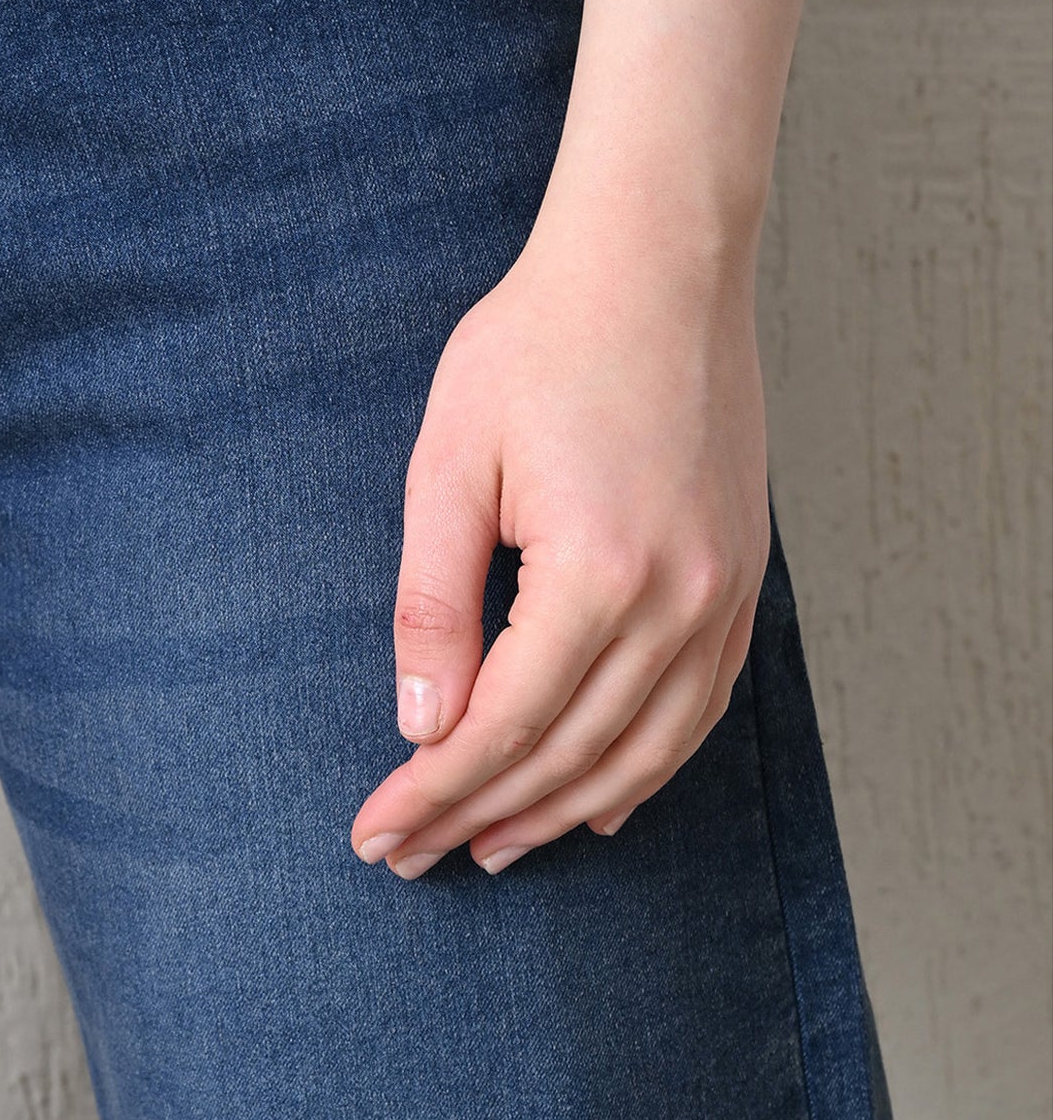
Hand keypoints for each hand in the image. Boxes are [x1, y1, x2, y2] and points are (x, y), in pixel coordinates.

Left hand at [350, 196, 770, 878]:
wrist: (657, 263)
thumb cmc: (538, 345)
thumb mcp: (449, 466)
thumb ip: (434, 603)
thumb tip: (420, 724)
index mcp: (598, 575)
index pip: (502, 727)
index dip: (432, 792)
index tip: (376, 835)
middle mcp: (678, 601)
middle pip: (570, 756)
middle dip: (482, 815)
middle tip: (413, 857)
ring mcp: (725, 594)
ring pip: (644, 751)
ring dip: (564, 811)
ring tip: (493, 847)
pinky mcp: (744, 580)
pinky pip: (702, 709)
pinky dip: (648, 768)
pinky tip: (602, 803)